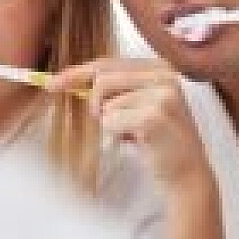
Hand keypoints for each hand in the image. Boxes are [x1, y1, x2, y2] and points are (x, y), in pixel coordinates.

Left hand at [50, 58, 209, 187]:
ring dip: (112, 124)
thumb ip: (118, 89)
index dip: (76, 74)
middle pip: (102, 79)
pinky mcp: (153, 116)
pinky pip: (110, 122)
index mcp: (161, 67)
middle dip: (96, 104)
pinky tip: (139, 143)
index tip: (51, 84)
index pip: (108, 63)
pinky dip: (116, 135)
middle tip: (111, 123)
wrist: (187, 175)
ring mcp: (162, 94)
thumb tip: (74, 81)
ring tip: (134, 135)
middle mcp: (165, 75)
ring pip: (105, 104)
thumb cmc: (160, 142)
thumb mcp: (141, 106)